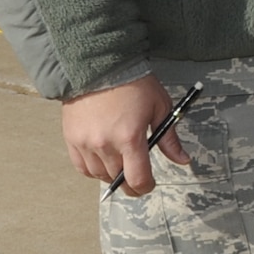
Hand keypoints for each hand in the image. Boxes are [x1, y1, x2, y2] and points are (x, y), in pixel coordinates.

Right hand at [62, 75, 189, 196]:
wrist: (101, 67)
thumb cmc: (134, 84)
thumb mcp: (160, 108)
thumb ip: (169, 139)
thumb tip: (182, 160)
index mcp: (130, 138)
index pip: (137, 178)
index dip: (146, 186)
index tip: (150, 184)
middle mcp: (105, 144)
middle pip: (118, 178)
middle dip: (131, 181)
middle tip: (138, 174)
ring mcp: (85, 144)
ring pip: (100, 175)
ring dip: (112, 175)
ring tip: (122, 163)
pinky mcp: (71, 139)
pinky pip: (82, 167)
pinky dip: (93, 169)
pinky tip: (103, 161)